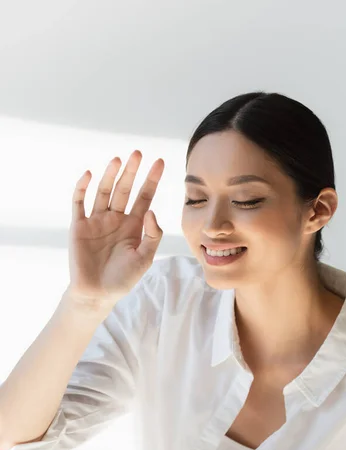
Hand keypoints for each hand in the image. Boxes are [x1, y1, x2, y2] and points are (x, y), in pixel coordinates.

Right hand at [67, 150, 163, 304]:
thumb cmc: (123, 278)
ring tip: (118, 160)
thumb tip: (151, 211)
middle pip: (125, 190)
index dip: (152, 180)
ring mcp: (97, 221)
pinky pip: (80, 203)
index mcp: (134, 225)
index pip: (145, 197)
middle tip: (138, 154)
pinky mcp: (80, 226)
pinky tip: (88, 174)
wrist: (97, 294)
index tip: (160, 162)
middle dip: (132, 172)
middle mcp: (116, 218)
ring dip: (110, 176)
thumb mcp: (145, 258)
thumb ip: (152, 235)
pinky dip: (82, 188)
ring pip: (104, 192)